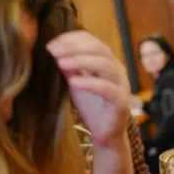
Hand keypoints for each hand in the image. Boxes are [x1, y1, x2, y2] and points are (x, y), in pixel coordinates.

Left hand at [47, 31, 130, 146]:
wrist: (105, 134)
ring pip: (105, 64)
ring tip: (61, 63)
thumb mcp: (76, 82)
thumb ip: (70, 67)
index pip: (93, 41)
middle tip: (54, 50)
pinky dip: (89, 83)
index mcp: (108, 62)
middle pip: (100, 49)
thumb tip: (54, 49)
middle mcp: (117, 70)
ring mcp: (121, 85)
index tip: (52, 44)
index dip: (72, 39)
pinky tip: (73, 83)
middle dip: (75, 47)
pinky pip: (107, 89)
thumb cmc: (92, 107)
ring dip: (81, 61)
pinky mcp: (121, 102)